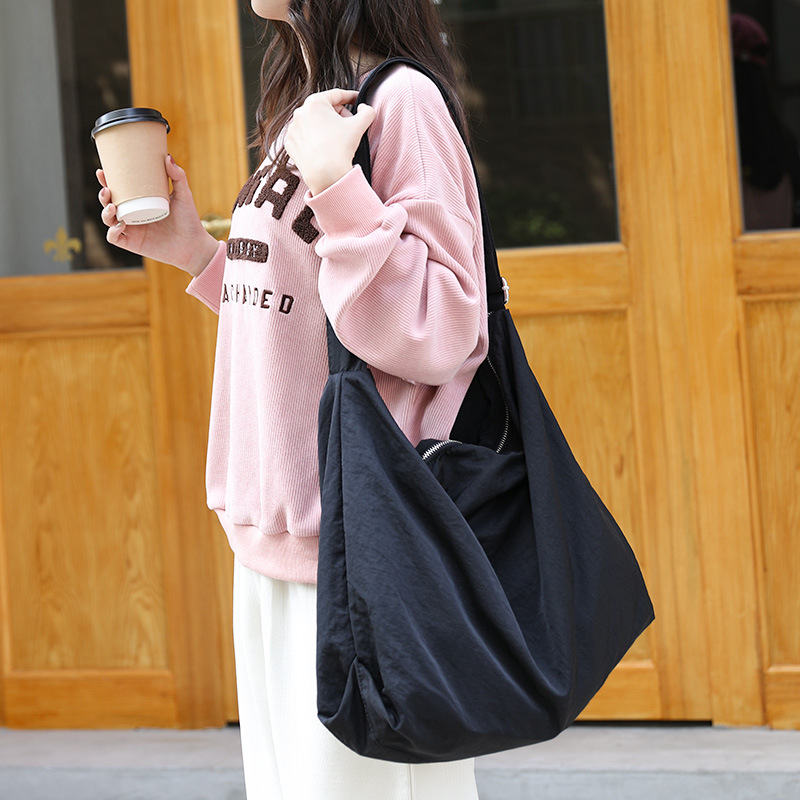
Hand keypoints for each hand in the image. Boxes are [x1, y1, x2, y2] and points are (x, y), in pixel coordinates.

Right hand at [97, 155, 219, 276]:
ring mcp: (132, 230)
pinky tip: (120, 224)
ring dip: (105, 212)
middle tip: (107, 189)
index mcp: (140, 203)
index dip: (107, 181)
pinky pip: (114, 238)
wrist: (194, 245)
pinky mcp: (134, 244)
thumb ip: (177, 176)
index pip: (119, 190)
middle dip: (102, 195)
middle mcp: (133, 216)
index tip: (102, 172)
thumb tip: (167, 156)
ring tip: (111, 206)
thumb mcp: (183, 195)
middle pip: (108, 203)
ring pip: (108, 220)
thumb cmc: (189, 220)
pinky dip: (113, 232)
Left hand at [285, 89, 375, 194]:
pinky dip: (314, 139)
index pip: (337, 95)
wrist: (325, 175)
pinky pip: (305, 136)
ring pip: (314, 123)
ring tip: (336, 139)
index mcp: (315, 102)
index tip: (357, 101)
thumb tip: (365, 108)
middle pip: (324, 109)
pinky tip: (323, 147)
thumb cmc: (341, 148)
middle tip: (349, 126)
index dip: (350, 97)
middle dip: (338, 115)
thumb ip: (367, 111)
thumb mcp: (360, 125)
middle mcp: (300, 112)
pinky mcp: (289, 143)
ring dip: (325, 127)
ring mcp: (292, 128)